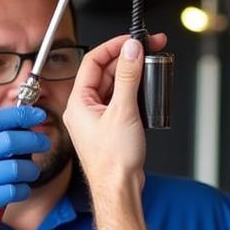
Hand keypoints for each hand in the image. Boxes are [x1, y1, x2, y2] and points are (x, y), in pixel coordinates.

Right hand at [0, 106, 48, 229]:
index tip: (39, 115)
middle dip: (34, 139)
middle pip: (10, 140)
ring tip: (30, 172)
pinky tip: (20, 190)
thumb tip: (23, 125)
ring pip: (17, 168)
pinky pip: (15, 190)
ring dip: (31, 170)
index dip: (21, 115)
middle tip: (44, 142)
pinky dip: (23, 190)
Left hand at [63, 33, 166, 196]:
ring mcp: (98, 117)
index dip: (114, 46)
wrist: (119, 189)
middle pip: (105, 71)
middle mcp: (85, 108)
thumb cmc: (113, 161)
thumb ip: (127, 77)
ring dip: (132, 73)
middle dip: (128, 58)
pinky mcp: (111, 125)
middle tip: (149, 48)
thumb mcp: (123, 111)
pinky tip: (147, 88)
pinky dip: (134, 90)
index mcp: (79, 102)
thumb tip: (130, 50)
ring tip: (151, 65)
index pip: (93, 61)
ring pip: (114, 84)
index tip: (133, 39)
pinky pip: (121, 99)